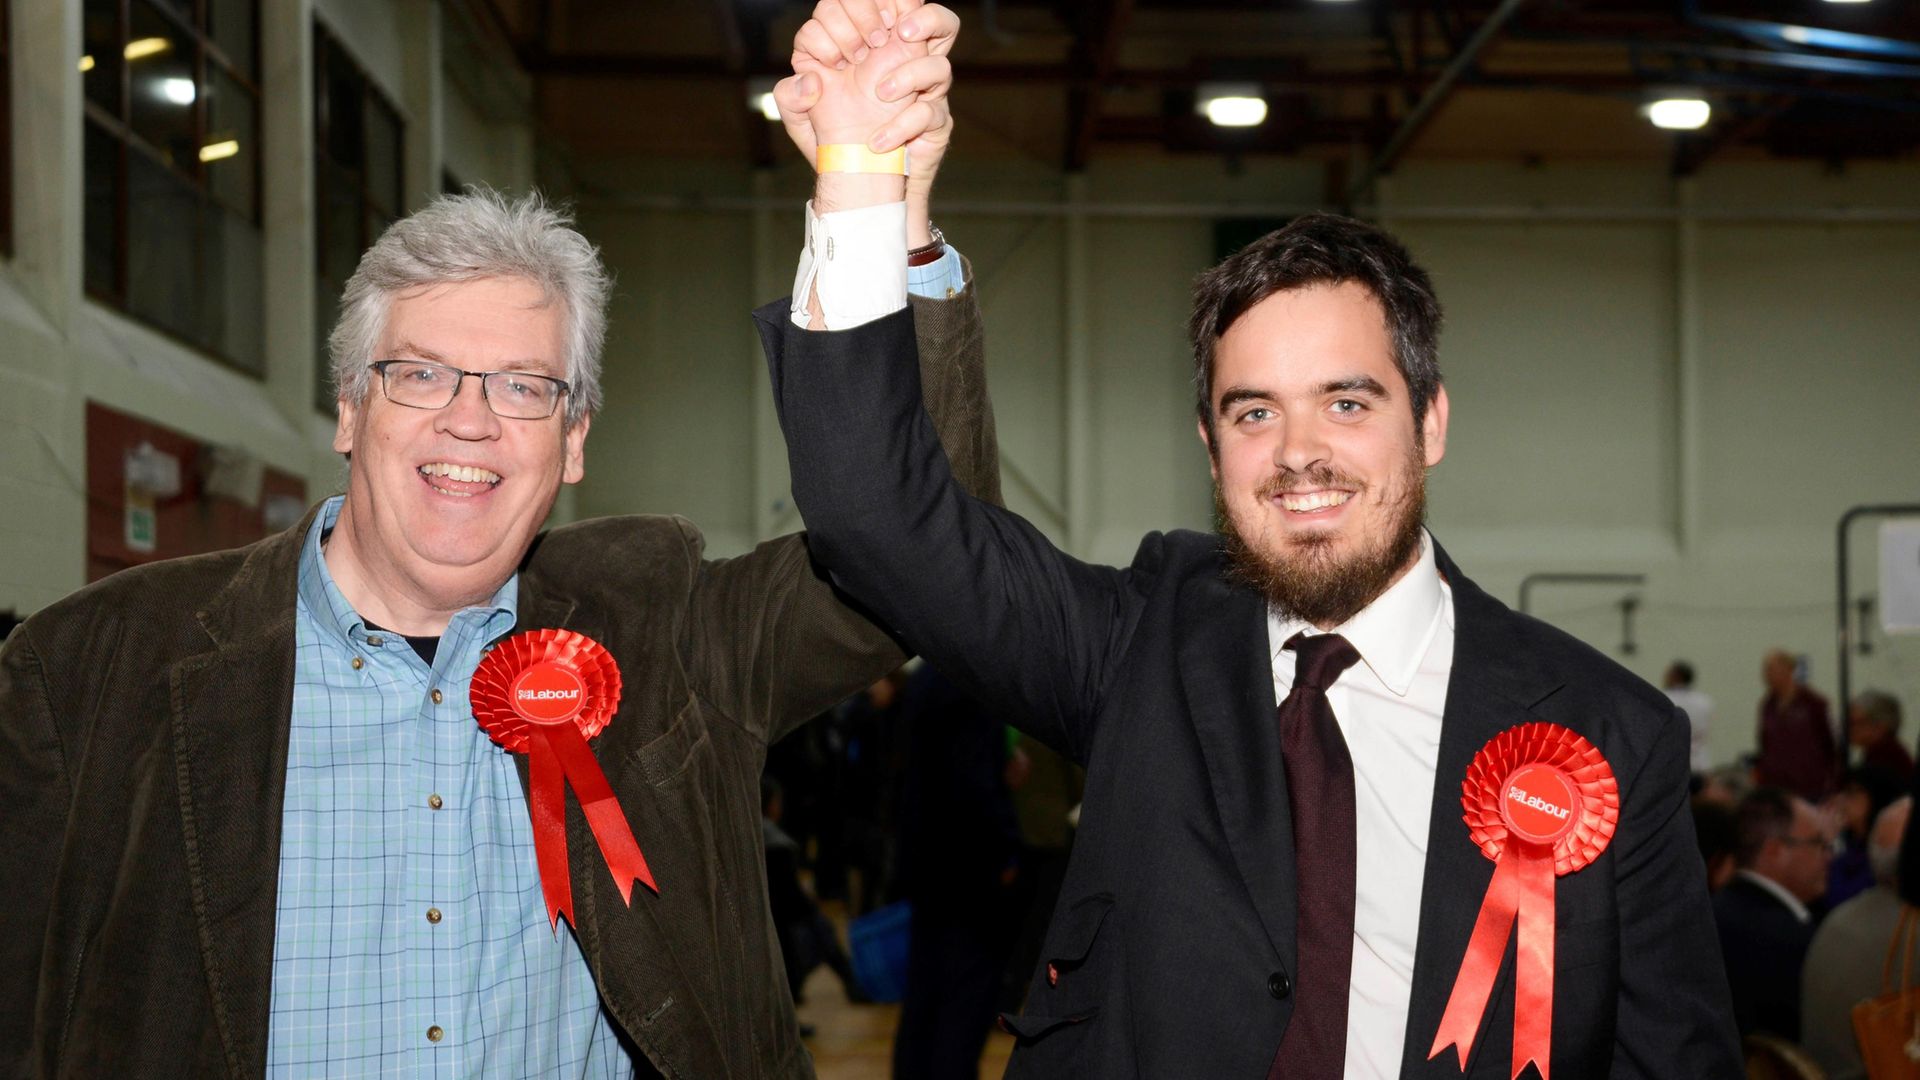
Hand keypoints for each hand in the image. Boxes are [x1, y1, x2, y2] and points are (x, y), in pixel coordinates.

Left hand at [778, 4, 959, 242]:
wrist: (861, 189)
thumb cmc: (834, 146)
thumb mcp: (800, 120)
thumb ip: (791, 95)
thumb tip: (811, 81)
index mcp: (862, 44)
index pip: (862, 2)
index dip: (844, 16)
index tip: (832, 58)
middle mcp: (896, 54)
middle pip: (912, 1)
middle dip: (886, 11)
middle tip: (867, 45)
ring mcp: (922, 81)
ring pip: (943, 37)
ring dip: (910, 65)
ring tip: (882, 92)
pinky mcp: (935, 116)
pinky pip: (930, 109)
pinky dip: (903, 125)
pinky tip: (878, 141)